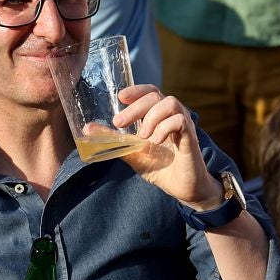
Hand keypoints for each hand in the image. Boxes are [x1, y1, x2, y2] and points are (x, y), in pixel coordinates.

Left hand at [110, 84, 217, 208]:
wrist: (181, 189)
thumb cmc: (160, 168)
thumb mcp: (132, 152)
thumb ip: (113, 140)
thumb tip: (87, 129)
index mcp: (159, 116)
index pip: (150, 91)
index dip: (136, 90)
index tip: (121, 97)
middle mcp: (172, 116)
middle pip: (155, 95)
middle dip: (135, 107)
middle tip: (119, 123)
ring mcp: (183, 126)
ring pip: (171, 103)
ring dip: (152, 116)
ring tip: (142, 136)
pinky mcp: (191, 138)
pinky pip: (181, 121)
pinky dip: (165, 128)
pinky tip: (156, 141)